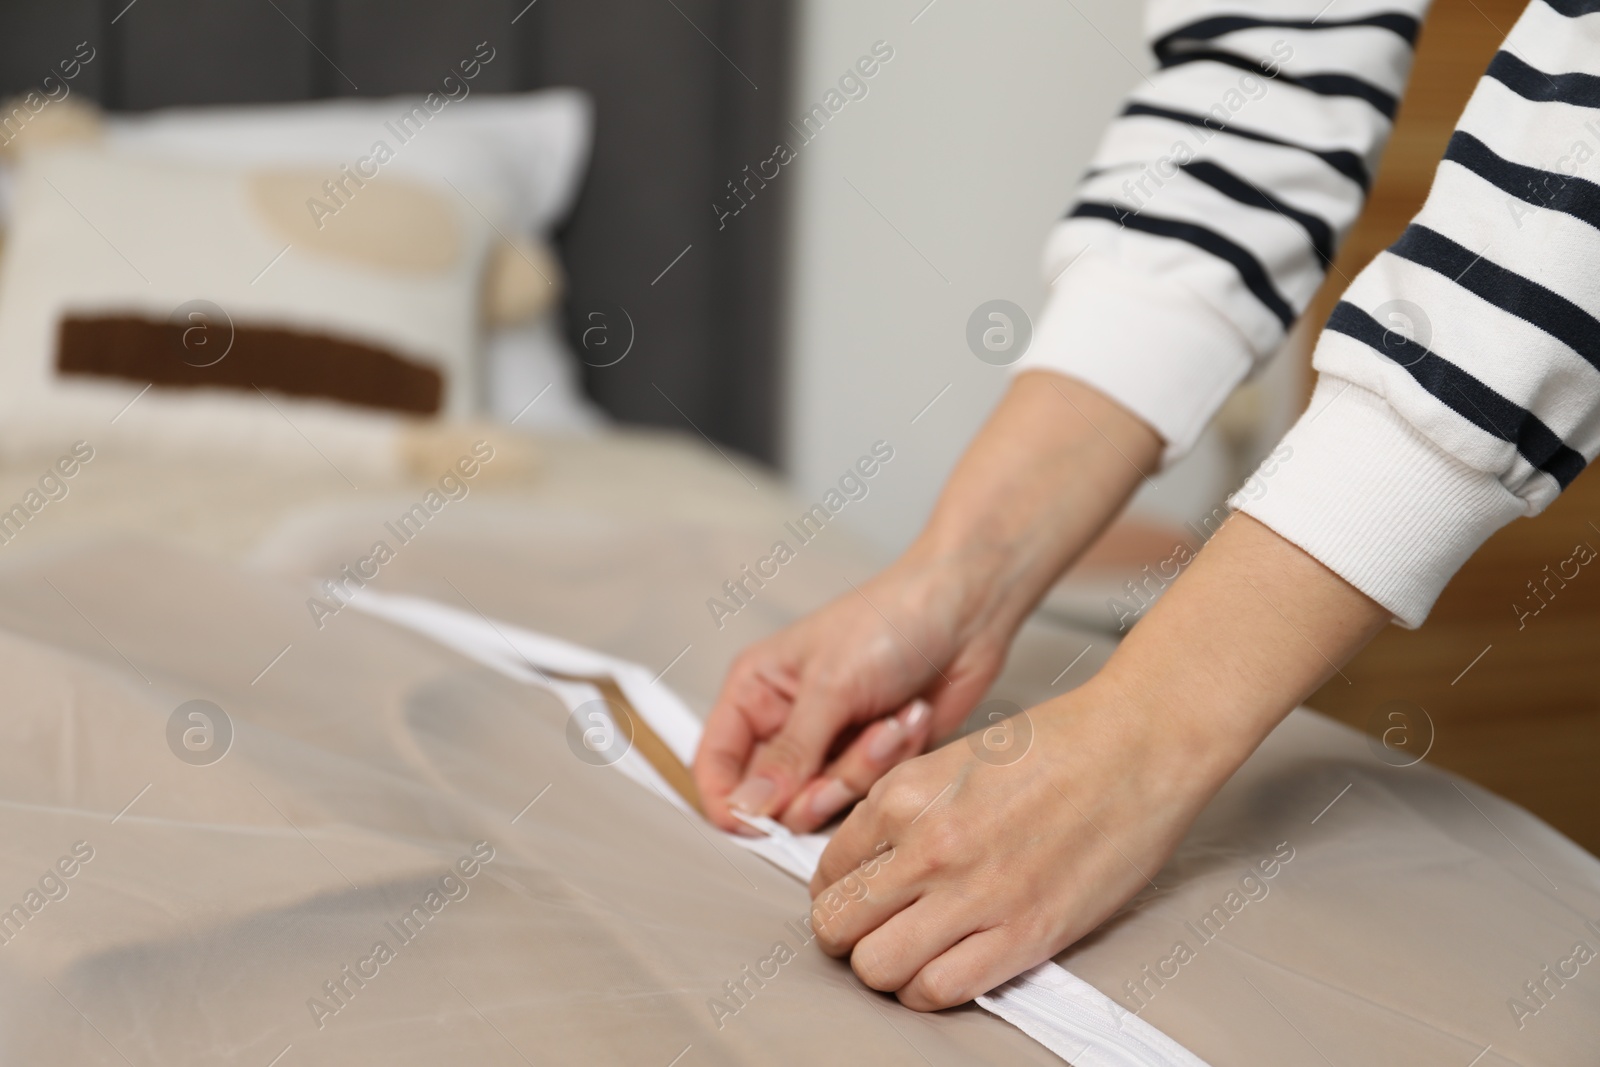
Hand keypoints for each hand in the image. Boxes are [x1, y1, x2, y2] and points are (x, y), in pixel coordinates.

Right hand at [693, 552, 1008, 833]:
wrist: (966, 610)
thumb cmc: (890, 621)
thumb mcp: (831, 686)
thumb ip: (788, 755)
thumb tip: (746, 808)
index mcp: (754, 691)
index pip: (715, 766)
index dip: (730, 804)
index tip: (759, 825)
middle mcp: (785, 723)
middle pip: (774, 799)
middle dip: (820, 784)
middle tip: (854, 746)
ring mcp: (829, 744)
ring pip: (826, 800)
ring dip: (867, 764)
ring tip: (894, 719)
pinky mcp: (871, 758)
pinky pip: (869, 791)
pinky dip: (896, 758)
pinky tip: (911, 717)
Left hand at [805, 515, 1388, 1009]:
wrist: (1138, 746)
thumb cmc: (1061, 744)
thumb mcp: (955, 758)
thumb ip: (905, 808)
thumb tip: (869, 858)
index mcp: (903, 795)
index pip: (829, 869)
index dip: (837, 889)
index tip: (855, 895)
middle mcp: (926, 846)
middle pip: (837, 924)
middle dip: (845, 933)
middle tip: (870, 931)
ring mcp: (972, 895)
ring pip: (876, 967)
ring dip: (882, 966)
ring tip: (905, 953)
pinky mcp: (1021, 935)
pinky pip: (939, 989)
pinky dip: (927, 990)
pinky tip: (942, 969)